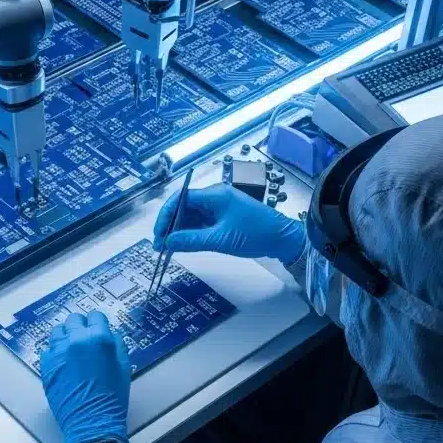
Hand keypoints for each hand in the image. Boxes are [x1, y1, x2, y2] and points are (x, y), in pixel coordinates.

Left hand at [39, 312, 130, 442]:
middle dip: (81, 326)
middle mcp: (76, 340)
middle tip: (85, 338)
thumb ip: (116, 344)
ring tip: (73, 349)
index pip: (95, 316)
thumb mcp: (123, 366)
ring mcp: (58, 352)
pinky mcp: (46, 364)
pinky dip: (56, 351)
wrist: (91, 421)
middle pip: (74, 319)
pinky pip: (49, 349)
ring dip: (66, 336)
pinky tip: (64, 362)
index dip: (98, 323)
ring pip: (58, 331)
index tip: (98, 328)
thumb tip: (109, 333)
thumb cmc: (112, 397)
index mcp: (98, 339)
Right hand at [153, 183, 305, 263]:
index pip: (181, 199)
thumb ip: (192, 240)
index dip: (166, 215)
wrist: (283, 239)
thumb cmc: (257, 233)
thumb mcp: (221, 239)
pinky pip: (201, 223)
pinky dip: (191, 233)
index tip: (158, 233)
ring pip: (191, 216)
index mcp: (215, 195)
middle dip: (170, 225)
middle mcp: (215, 197)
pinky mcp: (223, 217)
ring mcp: (219, 207)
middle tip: (160, 244)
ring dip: (179, 230)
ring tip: (168, 247)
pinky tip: (183, 244)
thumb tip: (167, 242)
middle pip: (184, 207)